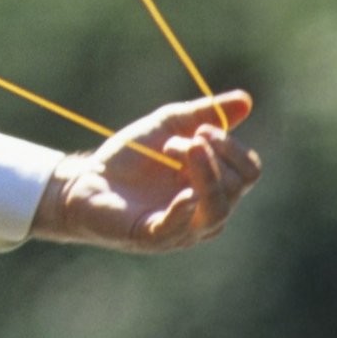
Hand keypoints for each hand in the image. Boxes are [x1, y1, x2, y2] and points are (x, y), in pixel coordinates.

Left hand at [30, 89, 259, 251]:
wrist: (87, 178)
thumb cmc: (133, 157)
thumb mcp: (168, 125)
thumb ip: (205, 114)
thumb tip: (246, 100)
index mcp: (215, 187)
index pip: (249, 171)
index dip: (231, 146)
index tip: (201, 128)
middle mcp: (207, 213)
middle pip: (237, 187)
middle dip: (212, 154)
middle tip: (178, 141)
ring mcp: (183, 230)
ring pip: (217, 210)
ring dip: (205, 174)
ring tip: (180, 148)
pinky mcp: (153, 237)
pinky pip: (180, 230)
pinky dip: (185, 210)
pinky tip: (184, 192)